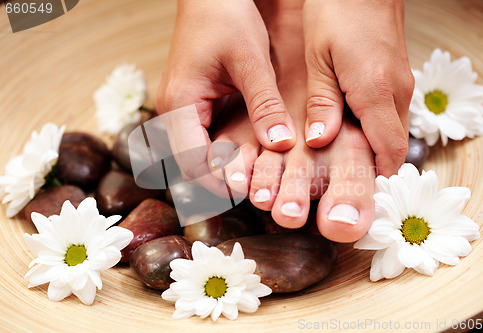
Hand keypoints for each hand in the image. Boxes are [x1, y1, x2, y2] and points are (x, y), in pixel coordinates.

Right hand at [156, 0, 295, 191]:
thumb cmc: (225, 16)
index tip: (250, 190)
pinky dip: (223, 154)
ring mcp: (181, 111)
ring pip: (197, 156)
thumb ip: (265, 103)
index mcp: (180, 103)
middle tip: (257, 191)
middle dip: (221, 181)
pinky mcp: (194, 107)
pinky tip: (247, 158)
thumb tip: (282, 144)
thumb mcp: (250, 59)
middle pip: (191, 165)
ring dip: (222, 171)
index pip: (191, 161)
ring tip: (254, 181)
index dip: (219, 181)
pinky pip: (204, 141)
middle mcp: (174, 112)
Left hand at [302, 0, 413, 175]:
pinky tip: (351, 134)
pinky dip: (374, 131)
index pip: (388, 149)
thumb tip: (319, 141)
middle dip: (376, 169)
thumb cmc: (337, 11)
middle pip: (393, 145)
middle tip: (350, 189)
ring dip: (374, 151)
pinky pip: (390, 115)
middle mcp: (397, 91)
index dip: (378, 177)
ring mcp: (401, 83)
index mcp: (376, 90)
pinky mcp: (397, 76)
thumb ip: (322, 102)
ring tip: (347, 168)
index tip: (364, 196)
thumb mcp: (319, 57)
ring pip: (393, 131)